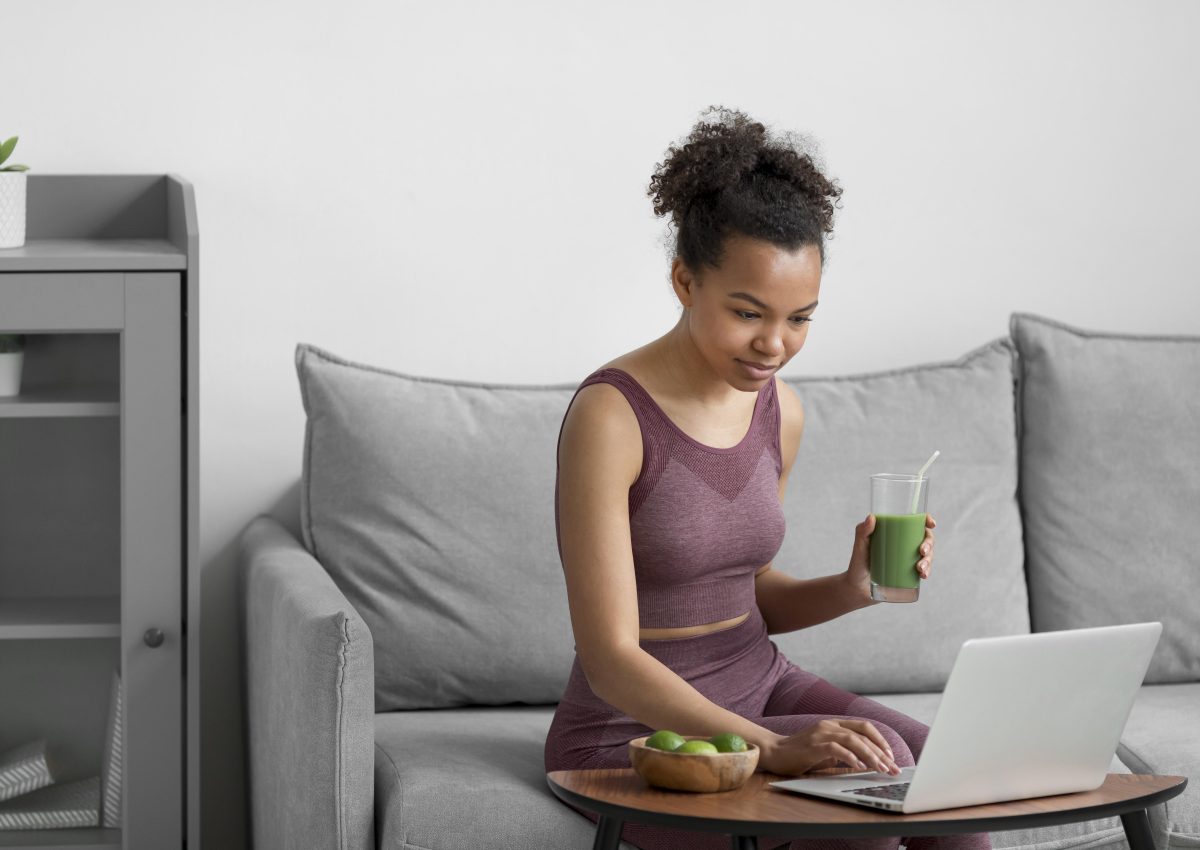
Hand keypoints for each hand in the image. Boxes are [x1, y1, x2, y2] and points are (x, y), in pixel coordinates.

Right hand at [760, 719, 901, 775]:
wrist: (774, 752)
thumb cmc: (800, 754)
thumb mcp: (826, 751)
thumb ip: (843, 752)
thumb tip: (866, 763)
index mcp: (833, 724)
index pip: (864, 727)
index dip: (880, 740)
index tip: (890, 756)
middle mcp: (829, 725)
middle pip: (862, 734)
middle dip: (880, 752)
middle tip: (892, 768)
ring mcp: (820, 733)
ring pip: (853, 740)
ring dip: (870, 756)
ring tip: (880, 769)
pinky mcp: (813, 745)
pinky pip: (836, 749)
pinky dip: (850, 758)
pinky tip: (858, 768)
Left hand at [846, 513, 937, 596]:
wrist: (857, 588)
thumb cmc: (857, 563)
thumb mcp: (860, 546)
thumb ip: (862, 531)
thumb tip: (872, 517)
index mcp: (895, 533)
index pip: (915, 523)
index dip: (927, 521)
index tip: (931, 524)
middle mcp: (904, 545)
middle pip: (925, 539)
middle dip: (929, 544)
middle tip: (922, 551)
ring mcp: (908, 560)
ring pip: (927, 555)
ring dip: (929, 560)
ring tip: (920, 568)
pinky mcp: (909, 574)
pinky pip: (924, 570)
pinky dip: (927, 571)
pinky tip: (924, 575)